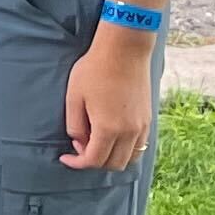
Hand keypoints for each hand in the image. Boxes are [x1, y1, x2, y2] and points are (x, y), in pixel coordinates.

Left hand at [64, 27, 155, 169]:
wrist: (124, 50)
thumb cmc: (94, 70)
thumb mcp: (74, 98)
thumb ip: (75, 126)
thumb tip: (80, 142)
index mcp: (109, 129)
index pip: (94, 161)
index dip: (77, 163)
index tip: (65, 157)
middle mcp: (130, 132)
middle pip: (114, 164)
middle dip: (94, 161)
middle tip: (80, 144)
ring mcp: (142, 126)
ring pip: (130, 158)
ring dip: (112, 157)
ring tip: (96, 140)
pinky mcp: (148, 119)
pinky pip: (140, 146)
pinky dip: (126, 149)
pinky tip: (112, 135)